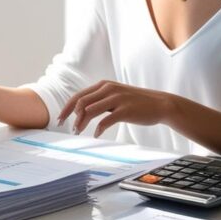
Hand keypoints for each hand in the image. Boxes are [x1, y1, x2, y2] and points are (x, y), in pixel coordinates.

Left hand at [56, 80, 176, 137]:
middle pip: (81, 102)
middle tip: (66, 128)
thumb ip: (101, 100)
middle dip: (70, 116)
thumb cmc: (137, 102)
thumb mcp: (116, 96)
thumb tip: (83, 111)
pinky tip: (97, 134)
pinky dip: (98, 128)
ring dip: (81, 123)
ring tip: (78, 132)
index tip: (59, 119)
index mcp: (104, 85)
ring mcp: (117, 99)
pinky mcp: (125, 110)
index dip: (67, 108)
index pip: (79, 95)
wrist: (161, 104)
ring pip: (90, 110)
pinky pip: (106, 121)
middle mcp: (108, 89)